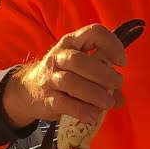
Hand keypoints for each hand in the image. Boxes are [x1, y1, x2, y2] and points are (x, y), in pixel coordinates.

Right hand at [2, 24, 127, 126]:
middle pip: (79, 60)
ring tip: (108, 103)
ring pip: (71, 82)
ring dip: (94, 94)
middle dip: (102, 73)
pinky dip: (81, 110)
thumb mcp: (82, 71)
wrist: (28, 90)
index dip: (111, 44)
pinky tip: (93, 115)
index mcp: (73, 43)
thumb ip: (103, 81)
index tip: (122, 62)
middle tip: (117, 84)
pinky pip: (64, 103)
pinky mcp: (46, 98)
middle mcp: (60, 56)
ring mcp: (50, 77)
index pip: (93, 33)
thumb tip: (120, 99)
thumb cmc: (63, 76)